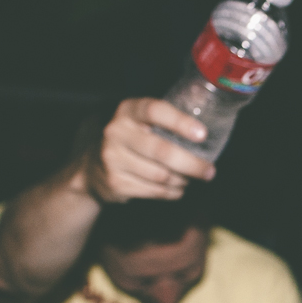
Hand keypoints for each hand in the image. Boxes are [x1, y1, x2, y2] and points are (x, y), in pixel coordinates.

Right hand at [83, 98, 215, 202]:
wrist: (91, 168)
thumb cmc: (130, 140)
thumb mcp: (141, 121)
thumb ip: (166, 118)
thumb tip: (204, 110)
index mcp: (127, 111)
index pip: (155, 110)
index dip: (180, 122)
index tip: (202, 134)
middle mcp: (116, 132)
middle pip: (162, 151)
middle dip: (192, 164)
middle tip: (209, 171)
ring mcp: (113, 158)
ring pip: (162, 175)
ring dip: (183, 180)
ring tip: (191, 178)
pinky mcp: (116, 183)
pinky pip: (155, 191)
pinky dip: (172, 192)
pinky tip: (177, 187)